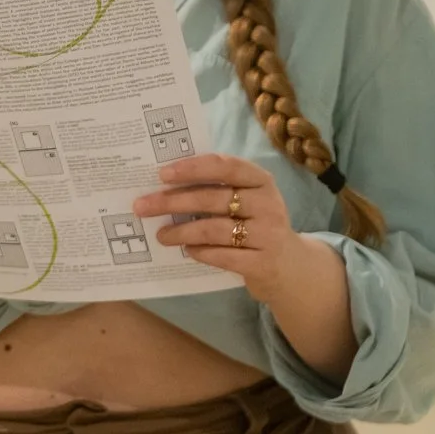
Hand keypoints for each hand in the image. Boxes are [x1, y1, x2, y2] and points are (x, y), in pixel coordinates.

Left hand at [133, 154, 323, 304]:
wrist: (291, 267)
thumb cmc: (257, 225)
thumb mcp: (248, 200)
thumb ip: (219, 189)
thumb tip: (167, 183)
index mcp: (261, 181)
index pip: (225, 166)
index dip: (193, 168)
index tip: (162, 174)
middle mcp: (267, 204)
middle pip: (213, 198)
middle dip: (173, 202)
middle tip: (143, 206)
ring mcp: (268, 235)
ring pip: (214, 229)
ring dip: (181, 231)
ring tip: (161, 235)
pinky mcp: (263, 264)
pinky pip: (223, 256)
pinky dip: (201, 252)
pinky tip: (188, 250)